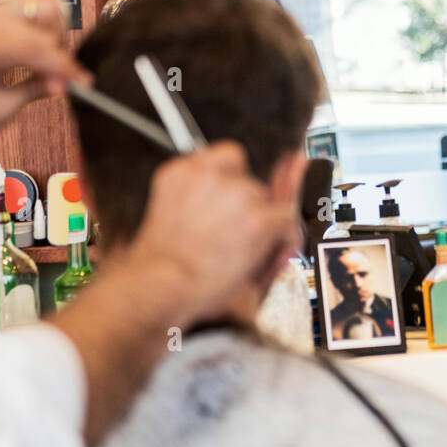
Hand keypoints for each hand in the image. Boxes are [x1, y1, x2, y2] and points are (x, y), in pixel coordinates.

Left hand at [0, 0, 87, 129]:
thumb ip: (30, 93)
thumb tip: (64, 84)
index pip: (32, 46)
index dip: (62, 65)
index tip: (82, 82)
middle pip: (45, 18)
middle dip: (60, 51)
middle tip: (57, 80)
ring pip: (49, 4)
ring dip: (58, 34)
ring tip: (48, 63)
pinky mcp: (7, 7)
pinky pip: (44, 1)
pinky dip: (54, 24)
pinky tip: (45, 48)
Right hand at [119, 142, 303, 325]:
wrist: (159, 289)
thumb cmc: (159, 267)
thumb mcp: (171, 217)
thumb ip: (201, 199)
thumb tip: (247, 188)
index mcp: (181, 172)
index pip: (228, 157)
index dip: (234, 184)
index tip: (232, 208)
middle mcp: (210, 175)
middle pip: (251, 185)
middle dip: (249, 214)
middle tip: (233, 244)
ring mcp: (237, 194)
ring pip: (270, 205)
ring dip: (263, 230)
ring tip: (241, 259)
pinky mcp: (258, 218)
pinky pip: (287, 223)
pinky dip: (283, 243)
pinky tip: (264, 263)